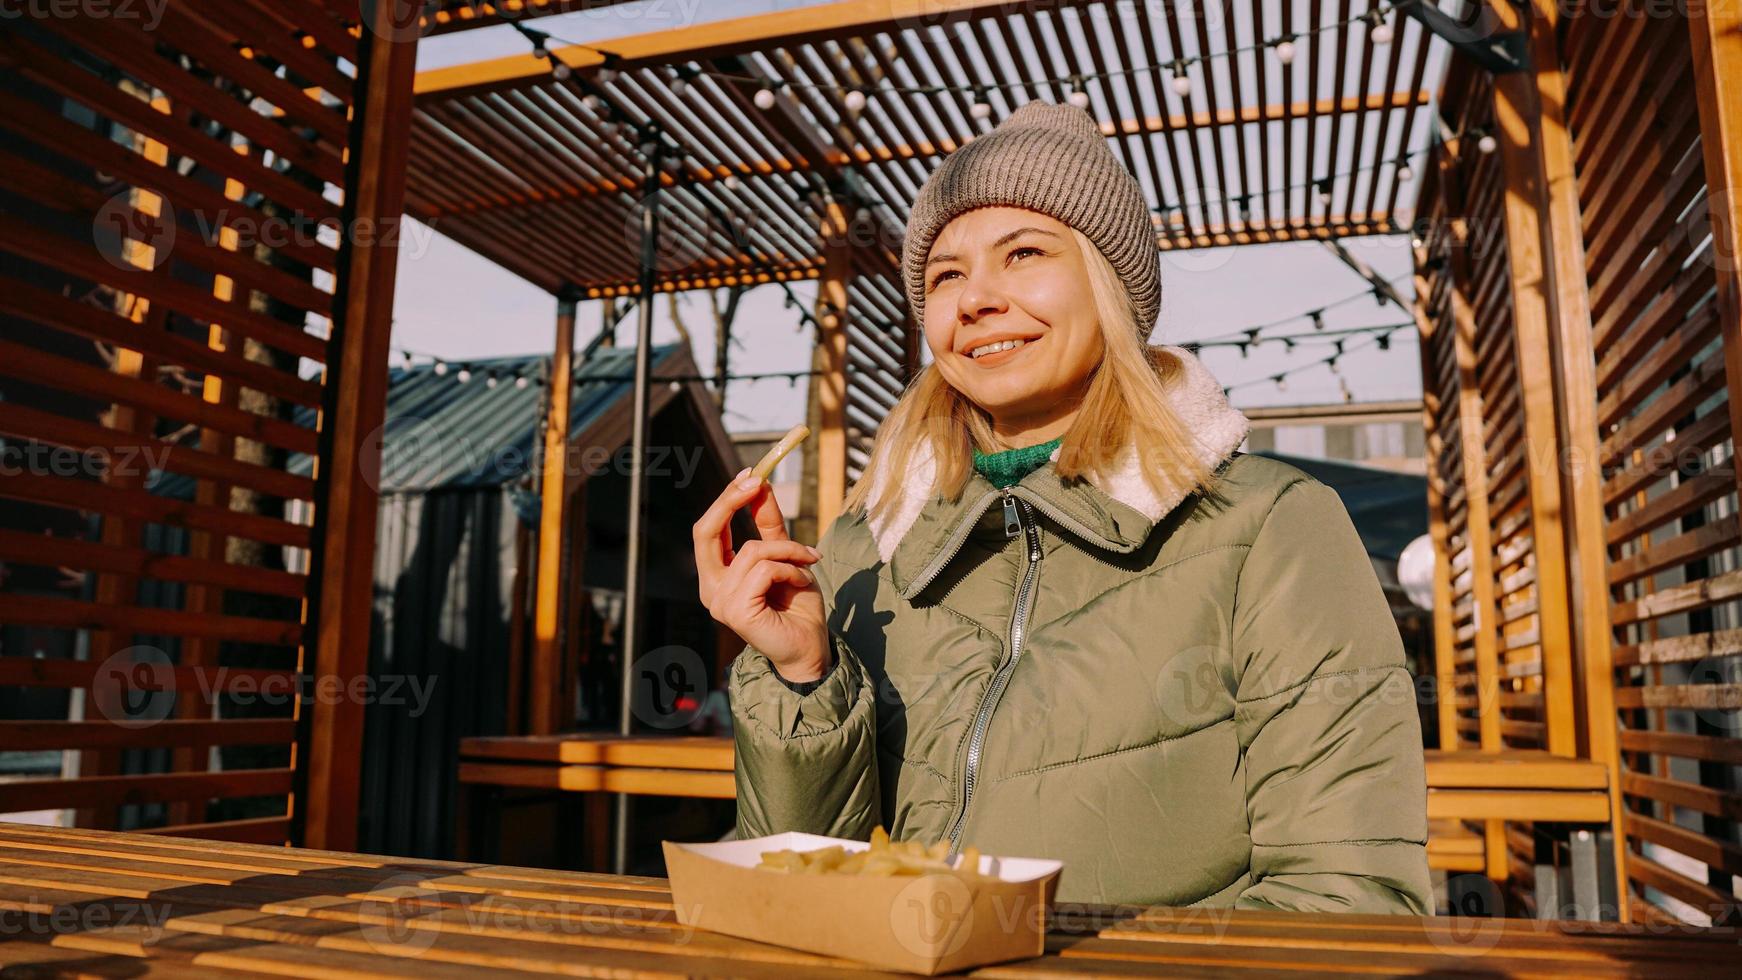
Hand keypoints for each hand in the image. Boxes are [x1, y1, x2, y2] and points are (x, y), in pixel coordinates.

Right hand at [694, 468, 829, 682]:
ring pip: (751, 550)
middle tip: (758, 481)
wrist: (811, 648)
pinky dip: (790, 569)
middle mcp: (709, 590)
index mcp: (715, 576)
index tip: (751, 474)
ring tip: (807, 562)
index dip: (724, 499)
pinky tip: (802, 582)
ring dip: (788, 549)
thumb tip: (759, 485)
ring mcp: (719, 602)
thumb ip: (767, 525)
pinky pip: (764, 569)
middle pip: (705, 532)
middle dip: (730, 501)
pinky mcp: (737, 611)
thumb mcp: (784, 556)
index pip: (706, 530)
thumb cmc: (796, 607)